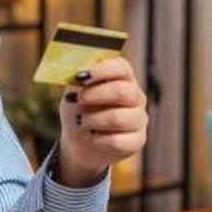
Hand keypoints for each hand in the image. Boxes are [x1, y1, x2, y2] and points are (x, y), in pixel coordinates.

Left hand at [55, 57, 147, 186]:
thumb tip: (77, 74)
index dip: (101, 70)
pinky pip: (117, 141)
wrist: (80, 144)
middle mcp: (135, 97)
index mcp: (123, 78)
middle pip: (123, 91)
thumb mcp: (72, 95)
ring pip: (118, 118)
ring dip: (93, 120)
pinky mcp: (137, 141)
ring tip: (81, 121)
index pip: (121, 67)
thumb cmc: (79, 112)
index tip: (80, 76)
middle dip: (95, 95)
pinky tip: (93, 138)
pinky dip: (98, 140)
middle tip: (78, 99)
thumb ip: (76, 83)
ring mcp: (139, 119)